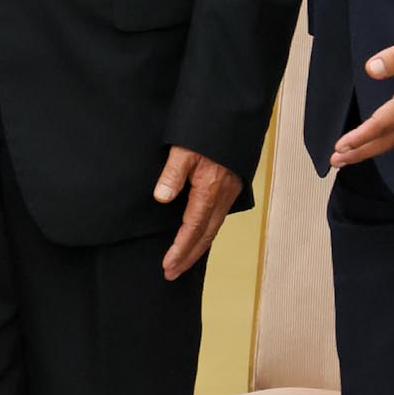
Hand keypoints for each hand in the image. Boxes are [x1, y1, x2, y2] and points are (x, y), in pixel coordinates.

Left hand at [152, 146, 239, 280]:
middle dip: (188, 257)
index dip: (180, 249)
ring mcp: (228, 195)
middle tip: (171, 274)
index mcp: (210, 191)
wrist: (232, 120)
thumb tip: (161, 198)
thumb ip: (172, 174)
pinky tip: (197, 238)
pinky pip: (216, 219)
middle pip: (205, 236)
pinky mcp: (229, 190)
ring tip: (181, 263)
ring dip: (197, 248)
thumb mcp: (183, 150)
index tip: (167, 265)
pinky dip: (205, 234)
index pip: (193, 228)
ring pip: (212, 230)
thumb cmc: (205, 134)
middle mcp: (222, 198)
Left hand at [332, 14, 393, 167]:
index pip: (385, 123)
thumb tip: (372, 69)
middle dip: (362, 151)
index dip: (362, 136)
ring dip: (374, 148)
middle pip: (390, 138)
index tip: (341, 146)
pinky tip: (379, 141)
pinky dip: (389, 140)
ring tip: (351, 156)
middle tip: (337, 161)